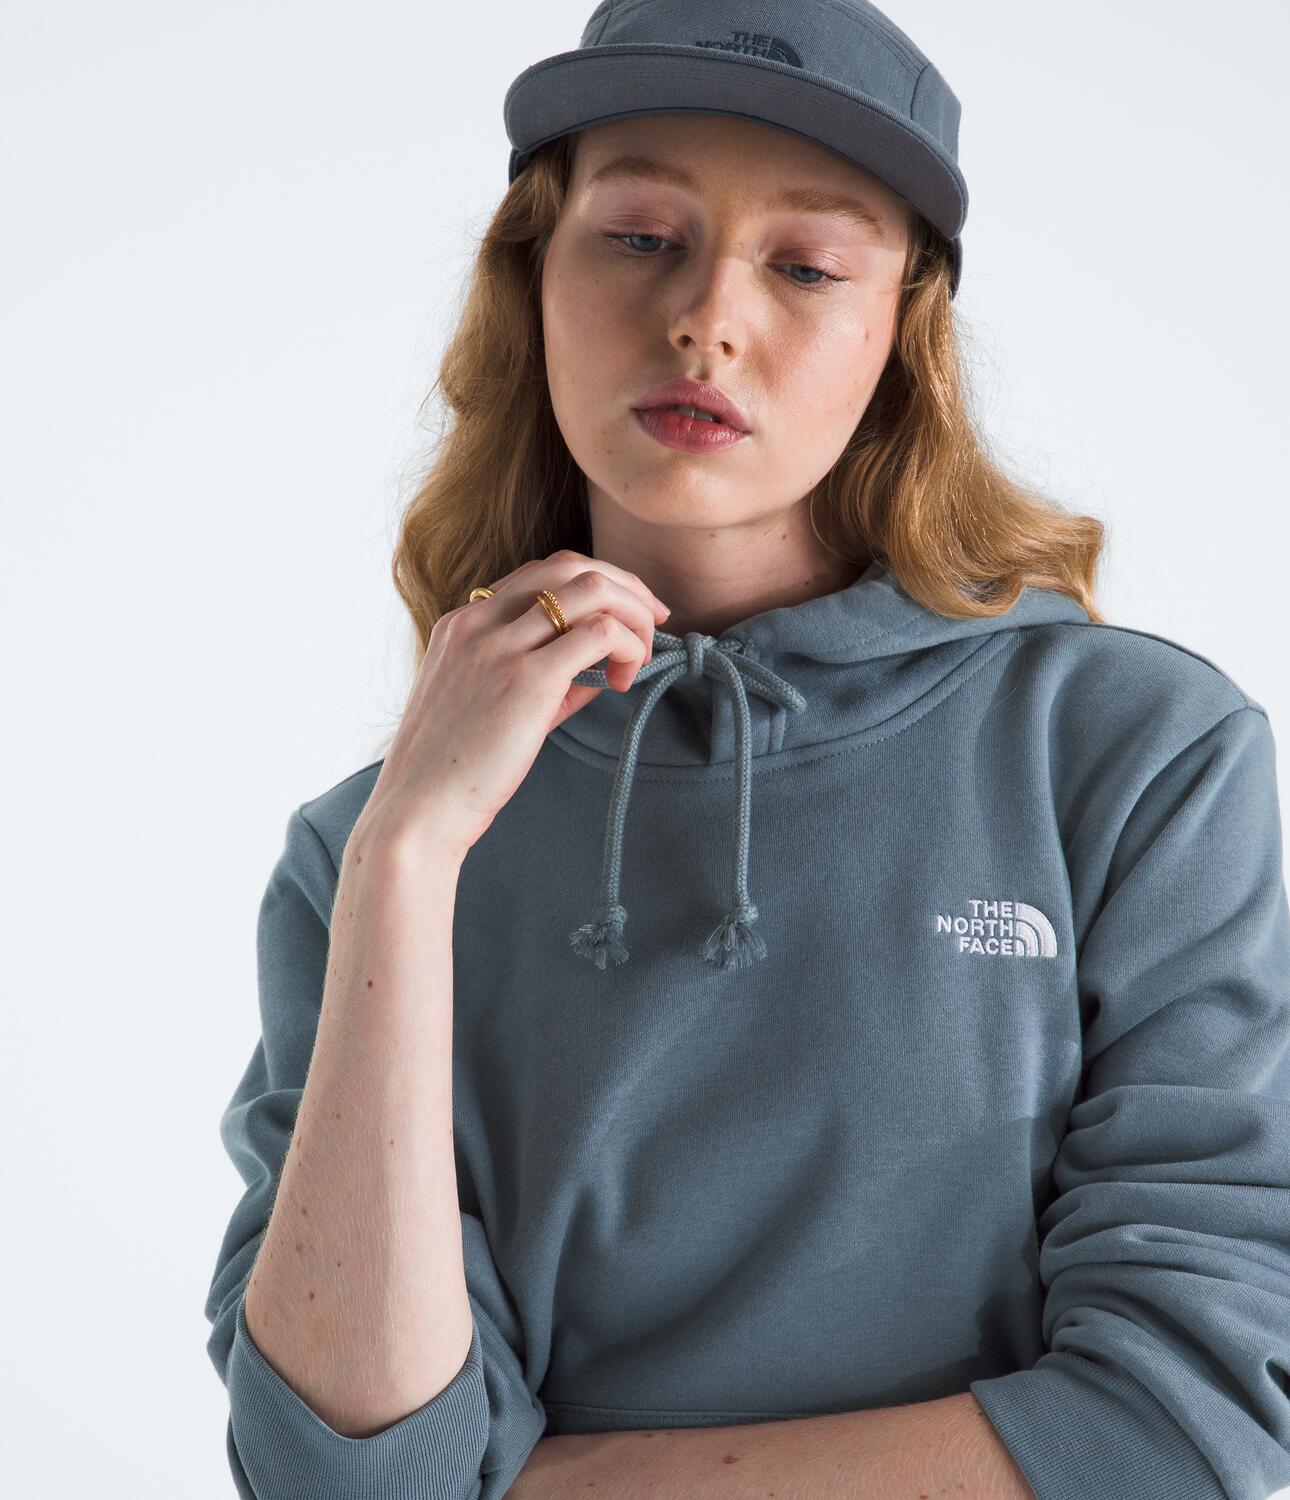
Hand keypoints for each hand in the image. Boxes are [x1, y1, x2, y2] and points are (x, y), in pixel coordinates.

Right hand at [358, 549, 670, 861]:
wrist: (417, 811)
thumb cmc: (452, 770)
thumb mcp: (489, 704)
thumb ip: (541, 675)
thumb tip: (602, 662)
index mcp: (463, 623)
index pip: (543, 573)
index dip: (596, 585)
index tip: (626, 615)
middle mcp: (478, 622)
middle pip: (572, 567)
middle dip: (626, 588)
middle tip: (655, 622)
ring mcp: (500, 646)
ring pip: (593, 589)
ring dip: (633, 615)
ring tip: (641, 656)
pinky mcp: (527, 678)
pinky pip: (600, 633)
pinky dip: (628, 647)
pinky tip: (623, 682)